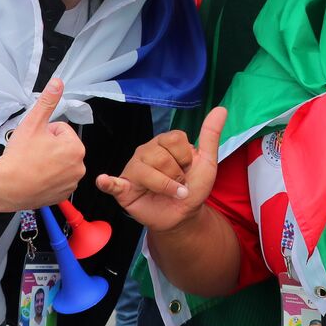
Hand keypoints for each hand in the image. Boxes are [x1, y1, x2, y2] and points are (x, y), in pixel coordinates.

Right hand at [0, 77, 85, 212]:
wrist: (5, 186)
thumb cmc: (19, 156)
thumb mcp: (33, 123)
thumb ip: (47, 101)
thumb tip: (58, 82)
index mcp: (75, 148)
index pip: (61, 130)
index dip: (45, 133)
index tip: (34, 141)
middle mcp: (79, 167)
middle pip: (62, 147)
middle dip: (48, 147)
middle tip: (32, 154)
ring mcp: (71, 183)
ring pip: (59, 164)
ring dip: (49, 162)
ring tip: (32, 165)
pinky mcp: (62, 195)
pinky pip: (57, 180)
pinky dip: (48, 178)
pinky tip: (35, 177)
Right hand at [96, 107, 226, 232]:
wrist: (184, 215)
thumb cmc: (192, 186)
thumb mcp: (207, 161)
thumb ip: (210, 135)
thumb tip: (221, 109)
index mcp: (163, 143)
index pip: (175, 139)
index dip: (186, 158)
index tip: (188, 169)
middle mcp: (146, 151)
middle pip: (162, 157)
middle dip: (176, 175)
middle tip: (177, 184)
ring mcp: (133, 169)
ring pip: (147, 171)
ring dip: (165, 187)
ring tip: (168, 192)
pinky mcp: (123, 189)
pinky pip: (114, 184)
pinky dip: (108, 182)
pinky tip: (104, 181)